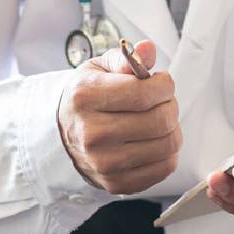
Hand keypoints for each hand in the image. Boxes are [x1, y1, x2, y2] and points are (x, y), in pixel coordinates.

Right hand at [57, 39, 180, 193]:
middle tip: (163, 102)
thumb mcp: (97, 69)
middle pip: (161, 120)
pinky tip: (154, 142)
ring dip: (172, 129)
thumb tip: (148, 50)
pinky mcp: (116, 183)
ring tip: (159, 121)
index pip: (146, 93)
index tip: (161, 83)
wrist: (61, 135)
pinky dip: (167, 153)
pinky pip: (164, 168)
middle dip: (171, 106)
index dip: (165, 85)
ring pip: (167, 145)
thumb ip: (125, 59)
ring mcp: (104, 163)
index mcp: (86, 97)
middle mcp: (92, 133)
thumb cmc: (85, 98)